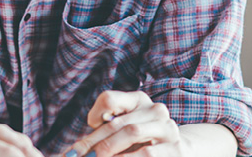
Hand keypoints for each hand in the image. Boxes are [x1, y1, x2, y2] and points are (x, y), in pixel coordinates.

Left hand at [64, 91, 184, 156]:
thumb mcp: (124, 132)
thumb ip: (104, 135)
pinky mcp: (176, 148)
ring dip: (110, 148)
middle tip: (76, 155)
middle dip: (94, 142)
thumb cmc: (142, 142)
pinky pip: (147, 153)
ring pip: (131, 133)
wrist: (179, 153)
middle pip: (117, 122)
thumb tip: (72, 153)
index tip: (90, 126)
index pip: (109, 99)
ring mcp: (167, 128)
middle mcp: (155, 110)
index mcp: (138, 100)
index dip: (95, 113)